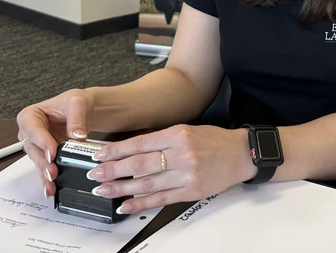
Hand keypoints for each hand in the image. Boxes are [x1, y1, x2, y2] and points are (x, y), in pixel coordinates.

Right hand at [16, 88, 94, 197]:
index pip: (32, 128)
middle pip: (33, 148)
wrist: (84, 110)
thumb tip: (76, 135)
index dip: (41, 141)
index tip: (52, 151)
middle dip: (43, 161)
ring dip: (44, 172)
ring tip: (52, 182)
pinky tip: (50, 188)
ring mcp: (38, 145)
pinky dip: (47, 178)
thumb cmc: (76, 103)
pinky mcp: (46, 156)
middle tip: (52, 171)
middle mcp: (30, 132)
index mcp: (31, 115)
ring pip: (38, 161)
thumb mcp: (77, 103)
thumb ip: (76, 119)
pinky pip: (44, 168)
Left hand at [86, 124, 256, 213]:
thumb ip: (161, 139)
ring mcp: (186, 176)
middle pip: (140, 164)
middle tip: (95, 174)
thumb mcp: (187, 130)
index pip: (140, 143)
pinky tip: (126, 205)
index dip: (117, 150)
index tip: (99, 154)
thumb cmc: (213, 140)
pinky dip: (140, 204)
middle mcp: (181, 154)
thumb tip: (130, 150)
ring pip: (147, 184)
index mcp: (178, 135)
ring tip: (103, 191)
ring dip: (121, 189)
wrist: (240, 154)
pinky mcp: (191, 192)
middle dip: (113, 170)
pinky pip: (161, 200)